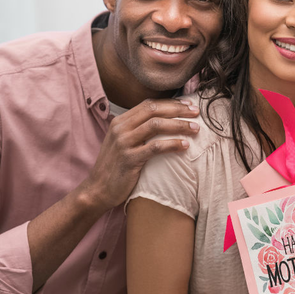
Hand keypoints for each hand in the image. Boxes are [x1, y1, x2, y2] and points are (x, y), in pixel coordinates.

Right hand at [82, 98, 199, 211]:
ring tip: (195, 129)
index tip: (188, 105)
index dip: (171, 103)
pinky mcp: (129, 159)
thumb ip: (138, 130)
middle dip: (178, 109)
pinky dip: (172, 144)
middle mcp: (121, 128)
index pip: (149, 104)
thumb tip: (164, 121)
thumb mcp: (123, 142)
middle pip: (154, 110)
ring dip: (179, 125)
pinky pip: (155, 147)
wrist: (98, 190)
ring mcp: (124, 143)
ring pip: (156, 125)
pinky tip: (185, 145)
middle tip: (196, 112)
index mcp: (120, 121)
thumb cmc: (116, 167)